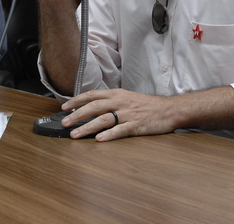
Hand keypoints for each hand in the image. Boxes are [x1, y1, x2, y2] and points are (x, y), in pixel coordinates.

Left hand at [60, 89, 177, 141]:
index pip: (93, 94)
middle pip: (95, 106)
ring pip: (103, 119)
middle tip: (64, 123)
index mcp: (117, 94)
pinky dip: (108, 135)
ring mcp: (128, 114)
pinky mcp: (136, 126)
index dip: (77, 100)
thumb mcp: (127, 97)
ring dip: (87, 127)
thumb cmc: (147, 105)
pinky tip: (99, 139)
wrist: (168, 110)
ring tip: (75, 134)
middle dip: (77, 115)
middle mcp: (121, 102)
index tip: (64, 107)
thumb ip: (111, 101)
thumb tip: (91, 107)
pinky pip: (120, 130)